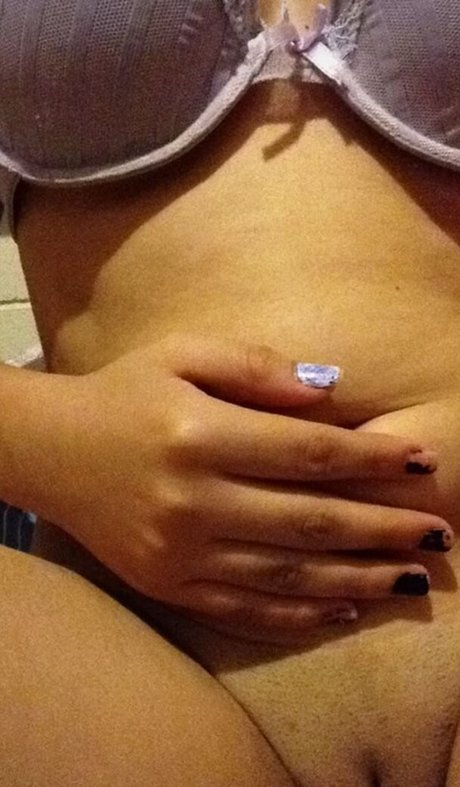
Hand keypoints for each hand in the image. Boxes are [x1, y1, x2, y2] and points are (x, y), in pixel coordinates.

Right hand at [22, 334, 452, 642]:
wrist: (52, 451)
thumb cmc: (125, 392)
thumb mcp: (182, 354)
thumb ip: (255, 368)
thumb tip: (330, 391)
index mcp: (199, 435)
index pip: (306, 451)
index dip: (371, 458)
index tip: (422, 462)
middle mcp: (192, 500)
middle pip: (310, 519)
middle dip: (383, 527)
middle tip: (438, 533)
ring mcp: (180, 552)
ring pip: (288, 575)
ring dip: (357, 577)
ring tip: (410, 577)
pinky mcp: (168, 585)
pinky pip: (245, 610)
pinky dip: (300, 615)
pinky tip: (346, 608)